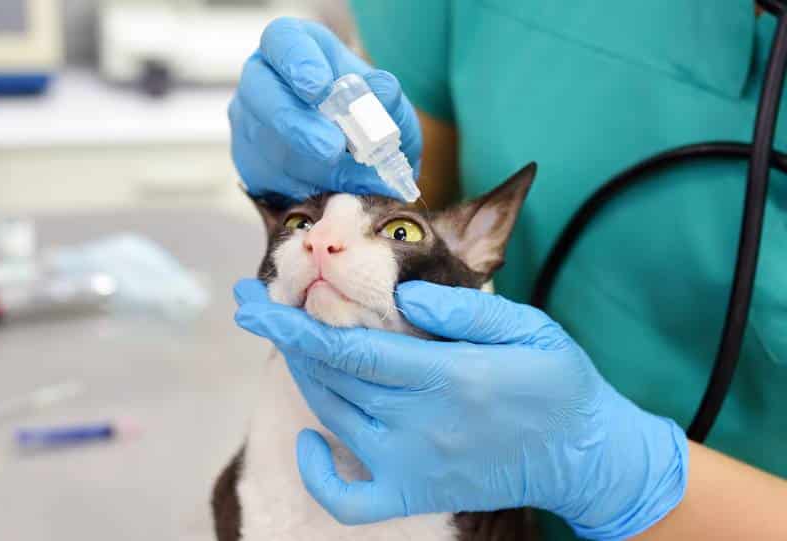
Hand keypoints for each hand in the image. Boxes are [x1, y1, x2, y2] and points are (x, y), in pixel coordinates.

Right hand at [231, 17, 421, 200]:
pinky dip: (306, 190)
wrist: (362, 159)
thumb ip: (386, 98)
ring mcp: (250, 122)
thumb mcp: (387, 105)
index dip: (297, 62)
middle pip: (262, 94)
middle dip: (297, 126)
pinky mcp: (250, 164)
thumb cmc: (368, 117)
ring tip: (354, 179)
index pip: (282, 41)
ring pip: (267, 145)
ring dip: (312, 168)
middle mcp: (263, 79)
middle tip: (331, 149)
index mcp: (296, 47)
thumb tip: (382, 91)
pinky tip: (334, 192)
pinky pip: (271, 181)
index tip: (319, 88)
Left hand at [234, 279, 688, 538]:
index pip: (352, 348)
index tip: (252, 300)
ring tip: (291, 338)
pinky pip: (348, 500)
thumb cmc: (557, 382)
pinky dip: (317, 474)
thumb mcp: (530, 326)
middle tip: (258, 304)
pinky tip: (311, 438)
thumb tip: (403, 294)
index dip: (294, 323)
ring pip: (333, 418)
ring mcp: (415, 467)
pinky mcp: (416, 494)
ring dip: (304, 375)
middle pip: (332, 378)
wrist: (584, 455)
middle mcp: (423, 426)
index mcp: (450, 376)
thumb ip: (465, 307)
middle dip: (284, 338)